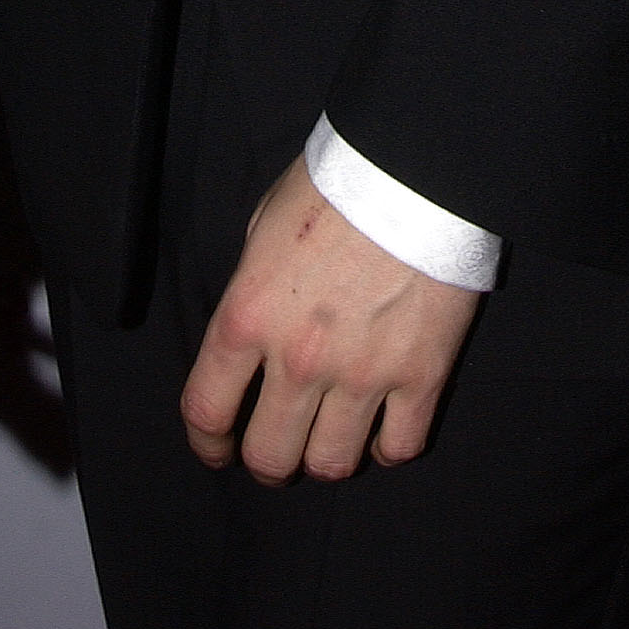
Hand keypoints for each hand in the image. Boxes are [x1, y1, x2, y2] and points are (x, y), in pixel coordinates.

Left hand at [182, 157, 478, 484]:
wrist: (417, 165)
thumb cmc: (335, 183)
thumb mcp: (265, 226)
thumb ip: (252, 290)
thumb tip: (254, 333)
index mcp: (248, 316)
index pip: (206, 411)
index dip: (207, 443)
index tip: (218, 446)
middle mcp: (299, 358)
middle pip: (269, 455)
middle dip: (267, 463)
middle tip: (277, 450)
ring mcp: (363, 373)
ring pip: (331, 463)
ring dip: (323, 460)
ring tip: (330, 441)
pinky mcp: (422, 374)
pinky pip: (400, 447)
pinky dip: (387, 450)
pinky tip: (383, 434)